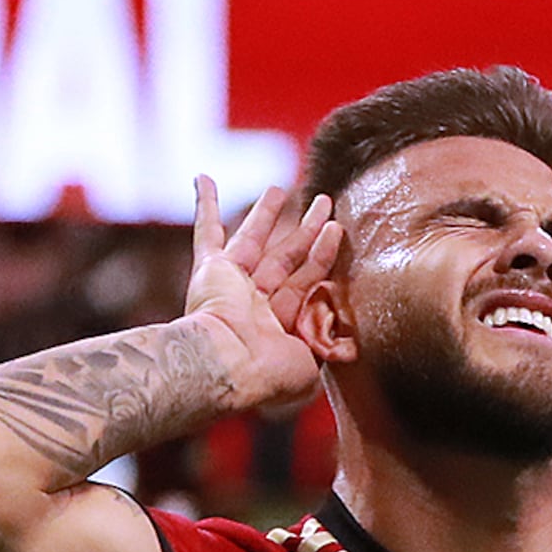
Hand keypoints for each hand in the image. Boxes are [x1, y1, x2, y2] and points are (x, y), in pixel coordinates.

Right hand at [180, 177, 341, 416]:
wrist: (229, 365)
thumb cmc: (270, 373)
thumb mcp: (313, 365)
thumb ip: (328, 347)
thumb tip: (348, 346)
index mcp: (281, 327)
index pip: (309, 282)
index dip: (324, 257)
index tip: (336, 232)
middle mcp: (256, 305)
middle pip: (287, 256)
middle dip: (306, 229)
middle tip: (323, 202)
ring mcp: (232, 285)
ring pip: (254, 239)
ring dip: (268, 213)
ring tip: (280, 188)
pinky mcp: (211, 271)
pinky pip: (206, 233)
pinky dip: (204, 205)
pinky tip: (204, 178)